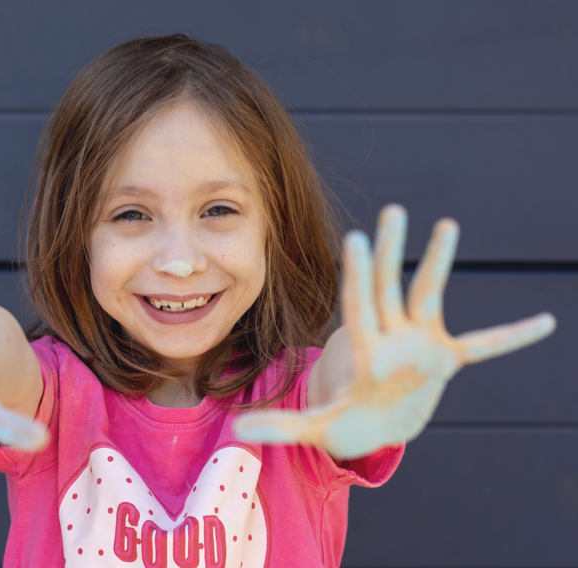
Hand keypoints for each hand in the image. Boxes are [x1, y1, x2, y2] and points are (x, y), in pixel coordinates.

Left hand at [234, 204, 554, 458]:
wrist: (373, 424)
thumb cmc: (345, 425)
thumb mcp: (316, 428)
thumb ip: (281, 426)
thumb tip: (235, 429)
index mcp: (366, 351)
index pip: (359, 304)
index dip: (359, 273)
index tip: (358, 237)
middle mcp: (393, 338)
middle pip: (389, 287)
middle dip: (392, 251)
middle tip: (391, 211)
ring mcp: (420, 344)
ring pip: (428, 295)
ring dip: (438, 263)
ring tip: (445, 225)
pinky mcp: (444, 359)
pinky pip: (484, 347)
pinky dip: (511, 338)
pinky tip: (544, 324)